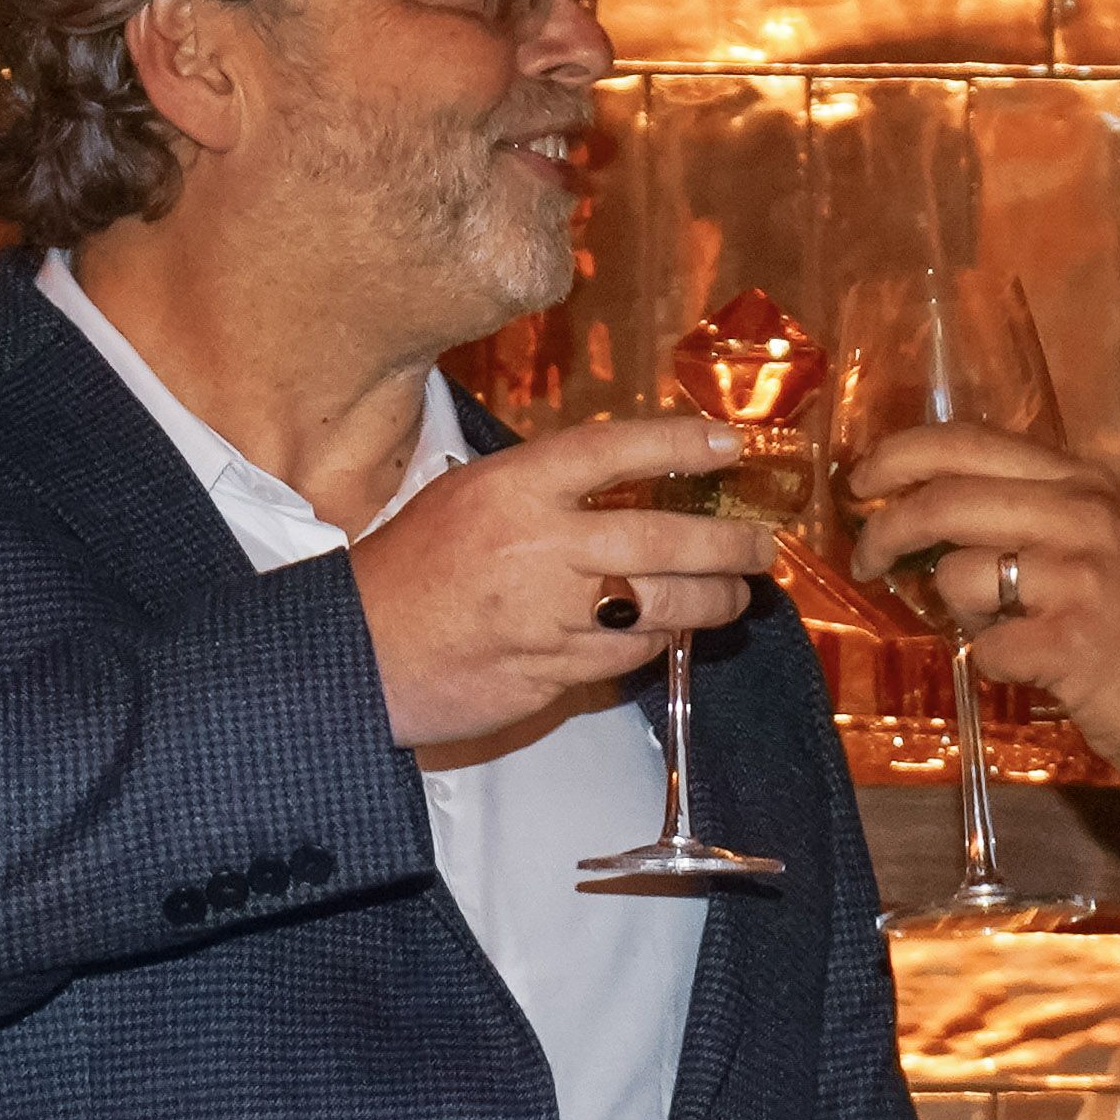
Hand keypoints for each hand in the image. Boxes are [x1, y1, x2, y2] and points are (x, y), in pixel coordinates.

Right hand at [349, 416, 767, 754]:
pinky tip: (667, 634)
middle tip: (762, 547)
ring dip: (711, 602)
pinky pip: (628, 657)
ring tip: (733, 595)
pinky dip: (658, 643)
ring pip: (661, 607)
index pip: (615, 450)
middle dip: (729, 545)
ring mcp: (549, 618)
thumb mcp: (464, 496)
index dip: (681, 444)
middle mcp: (539, 548)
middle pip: (664, 539)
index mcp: (512, 489)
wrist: (357, 655)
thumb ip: (541, 487)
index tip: (732, 448)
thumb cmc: (408, 570)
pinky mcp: (552, 675)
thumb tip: (624, 482)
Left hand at [835, 417, 1119, 795]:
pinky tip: (1024, 668)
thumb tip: (933, 520)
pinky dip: (989, 663)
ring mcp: (1078, 576)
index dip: (898, 456)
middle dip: (885, 530)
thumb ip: (1034, 519)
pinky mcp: (1071, 642)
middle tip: (865, 557)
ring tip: (981, 627)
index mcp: (1083, 483)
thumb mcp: (1105, 546)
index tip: (862, 482)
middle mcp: (1081, 515)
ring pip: (957, 573)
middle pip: (943, 498)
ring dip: (948, 608)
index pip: (966, 442)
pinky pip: (984, 647)